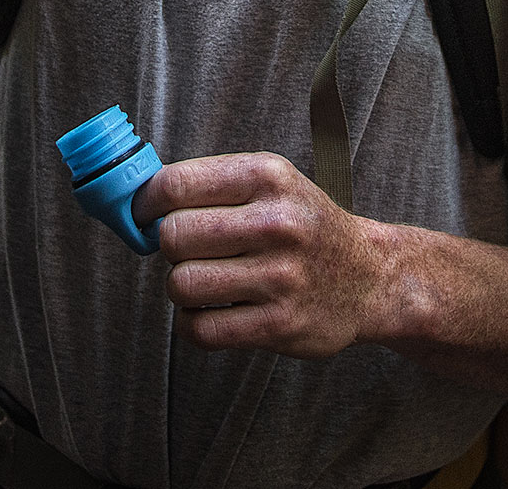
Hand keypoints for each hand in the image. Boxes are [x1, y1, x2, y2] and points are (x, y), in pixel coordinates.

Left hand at [140, 152, 398, 358]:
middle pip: (173, 236)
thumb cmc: (304, 225)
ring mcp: (280, 277)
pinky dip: (193, 324)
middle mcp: (276, 223)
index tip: (144, 215)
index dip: (145, 203)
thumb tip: (136, 201)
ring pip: (182, 284)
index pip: (175, 185)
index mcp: (268, 177)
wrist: (370, 276)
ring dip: (182, 287)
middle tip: (190, 250)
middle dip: (170, 246)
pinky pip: (201, 329)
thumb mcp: (271, 182)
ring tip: (205, 281)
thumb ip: (209, 184)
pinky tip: (211, 312)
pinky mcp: (279, 325)